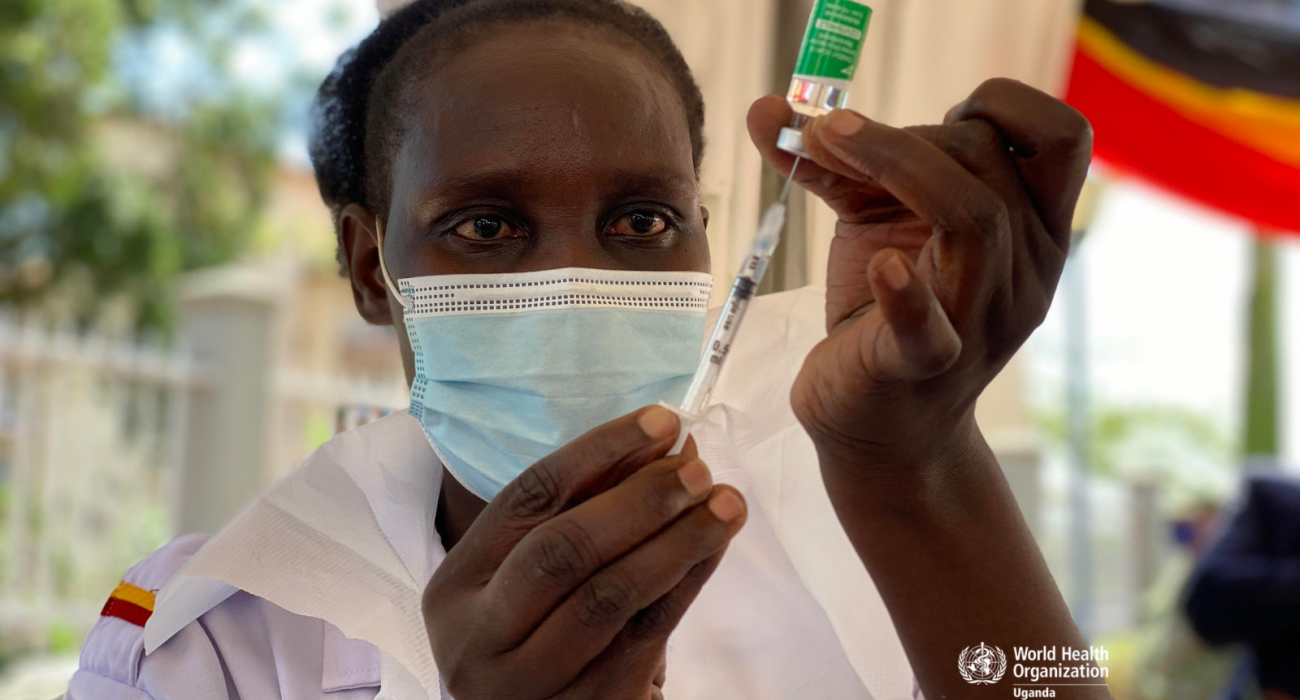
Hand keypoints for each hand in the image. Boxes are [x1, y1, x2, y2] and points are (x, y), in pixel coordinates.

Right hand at [422, 406, 747, 699]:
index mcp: (455, 587)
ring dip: (676, 540)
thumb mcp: (537, 573)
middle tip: (698, 469)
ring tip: (725, 503)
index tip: (662, 421)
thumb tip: (667, 443)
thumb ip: (588, 508)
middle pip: (561, 550)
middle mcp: (478, 639)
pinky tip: (713, 549)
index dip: (598, 452)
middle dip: (639, 500)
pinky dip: (686, 584)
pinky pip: (645, 636)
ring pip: (608, 596)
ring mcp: (527, 684)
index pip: (526, 498)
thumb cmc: (542, 633)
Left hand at [747, 78, 1091, 471]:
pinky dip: (906, 294)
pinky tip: (879, 265)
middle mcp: (1024, 273)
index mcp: (1032, 231)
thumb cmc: (881, 312)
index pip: (1059, 139)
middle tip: (831, 135)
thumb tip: (767, 107)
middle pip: (992, 163)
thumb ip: (836, 164)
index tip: (940, 113)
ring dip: (897, 163)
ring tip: (822, 139)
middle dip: (905, 133)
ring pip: (974, 219)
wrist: (876, 427)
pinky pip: (929, 328)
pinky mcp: (922, 366)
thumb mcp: (871, 225)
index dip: (1004, 105)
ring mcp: (979, 321)